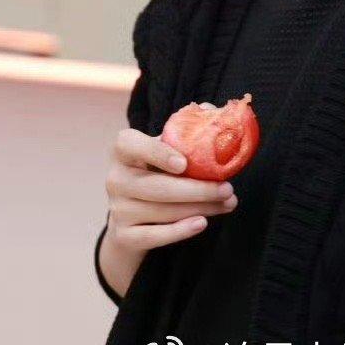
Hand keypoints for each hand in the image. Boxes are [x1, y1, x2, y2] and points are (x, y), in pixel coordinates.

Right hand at [104, 103, 238, 253]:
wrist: (132, 215)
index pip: (132, 145)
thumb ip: (186, 129)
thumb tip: (211, 108)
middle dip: (198, 189)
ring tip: (228, 203)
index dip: (157, 154)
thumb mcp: (166, 148)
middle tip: (228, 189)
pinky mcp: (124, 235)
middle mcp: (115, 178)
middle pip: (157, 187)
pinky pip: (154, 236)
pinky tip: (202, 223)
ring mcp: (117, 209)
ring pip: (162, 212)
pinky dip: (179, 231)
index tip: (184, 163)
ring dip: (201, 208)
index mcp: (123, 149)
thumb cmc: (157, 171)